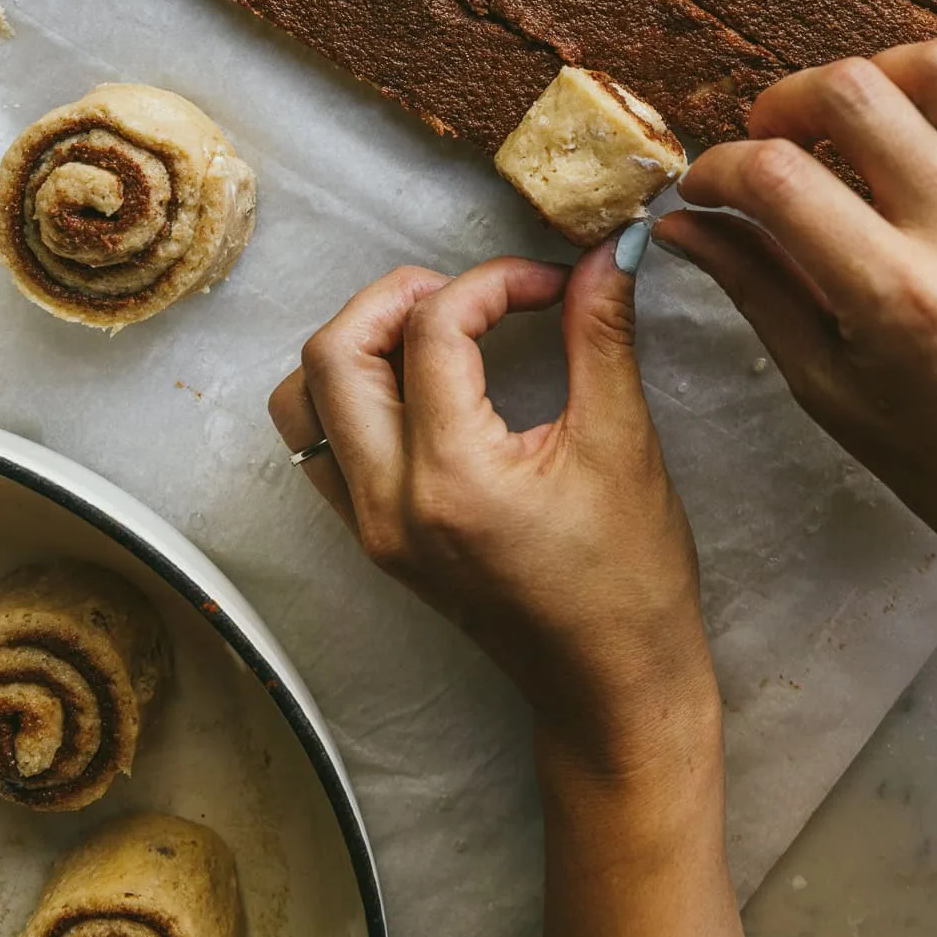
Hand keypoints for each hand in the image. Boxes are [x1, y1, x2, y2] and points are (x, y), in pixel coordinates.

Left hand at [269, 240, 717, 779]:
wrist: (610, 688)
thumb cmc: (630, 578)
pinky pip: (323, 445)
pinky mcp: (373, 539)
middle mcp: (390, 502)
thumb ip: (603, 334)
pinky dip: (355, 394)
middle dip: (400, 295)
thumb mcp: (624, 444)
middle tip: (473, 293)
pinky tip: (424, 385)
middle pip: (336, 353)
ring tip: (436, 332)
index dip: (494, 281)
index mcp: (454, 477)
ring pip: (306, 399)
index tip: (551, 284)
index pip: (434, 329)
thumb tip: (614, 249)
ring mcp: (370, 526)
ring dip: (360, 343)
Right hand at [655, 37, 936, 601]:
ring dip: (875, 78)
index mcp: (897, 296)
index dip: (719, 167)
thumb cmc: (928, 452)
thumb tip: (676, 219)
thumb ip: (750, 281)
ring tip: (850, 126)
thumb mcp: (820, 380)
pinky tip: (924, 136)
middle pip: (853, 91)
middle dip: (784, 102)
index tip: (705, 184)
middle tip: (770, 141)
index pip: (777, 176)